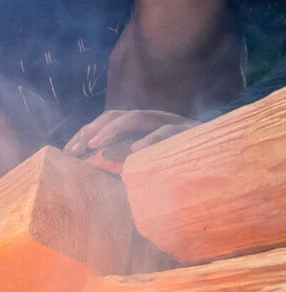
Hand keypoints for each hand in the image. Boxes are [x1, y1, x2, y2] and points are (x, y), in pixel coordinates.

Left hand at [64, 109, 197, 169]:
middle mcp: (153, 118)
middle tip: (76, 149)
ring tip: (94, 145)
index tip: (68, 152)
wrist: (223, 157)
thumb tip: (99, 177)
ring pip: (137, 116)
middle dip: (93, 129)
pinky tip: (135, 151)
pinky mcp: (188, 132)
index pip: (107, 121)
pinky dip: (150, 139)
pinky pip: (167, 131)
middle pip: (116, 114)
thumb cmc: (182, 163)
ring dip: (112, 129)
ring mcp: (170, 121)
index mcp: (142, 125)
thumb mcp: (150, 163)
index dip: (86, 132)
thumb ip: (129, 164)